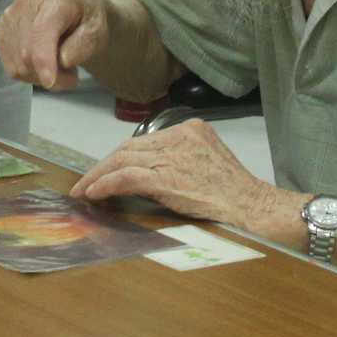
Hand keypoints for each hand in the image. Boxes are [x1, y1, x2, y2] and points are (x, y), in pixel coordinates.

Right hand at [0, 0, 110, 89]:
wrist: (76, 12)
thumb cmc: (87, 21)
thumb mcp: (98, 31)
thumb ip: (84, 44)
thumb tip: (62, 60)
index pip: (42, 31)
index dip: (43, 59)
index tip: (50, 82)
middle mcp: (25, 3)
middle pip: (27, 53)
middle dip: (52, 75)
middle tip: (71, 76)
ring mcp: (9, 17)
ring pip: (17, 65)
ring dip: (40, 77)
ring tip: (58, 66)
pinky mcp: (0, 31)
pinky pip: (11, 68)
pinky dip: (29, 74)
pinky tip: (43, 64)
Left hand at [72, 119, 274, 226]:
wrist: (253, 206)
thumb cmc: (236, 193)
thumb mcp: (208, 163)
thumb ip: (181, 160)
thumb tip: (147, 174)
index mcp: (190, 130)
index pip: (144, 141)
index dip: (121, 157)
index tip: (106, 171)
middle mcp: (179, 136)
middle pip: (129, 146)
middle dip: (104, 165)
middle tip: (87, 182)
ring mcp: (173, 156)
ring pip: (122, 159)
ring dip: (98, 176)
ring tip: (83, 190)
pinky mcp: (167, 177)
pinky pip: (126, 177)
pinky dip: (106, 184)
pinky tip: (93, 194)